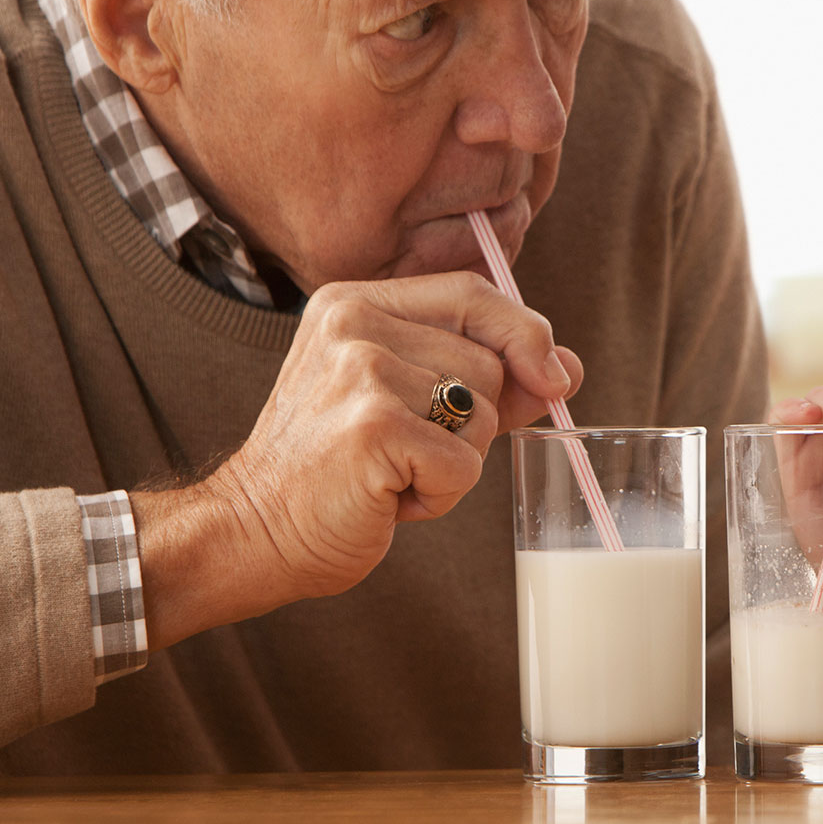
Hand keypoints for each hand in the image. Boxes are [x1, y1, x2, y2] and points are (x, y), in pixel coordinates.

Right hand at [139, 273, 582, 640]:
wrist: (255, 530)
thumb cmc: (338, 469)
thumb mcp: (410, 402)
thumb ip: (486, 376)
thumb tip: (567, 367)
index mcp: (356, 302)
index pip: (473, 292)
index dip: (524, 335)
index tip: (554, 378)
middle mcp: (353, 324)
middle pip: (488, 360)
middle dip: (473, 422)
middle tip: (408, 449)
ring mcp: (360, 371)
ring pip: (480, 415)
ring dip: (455, 462)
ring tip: (393, 471)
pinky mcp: (371, 428)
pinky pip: (465, 463)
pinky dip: (441, 494)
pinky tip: (388, 496)